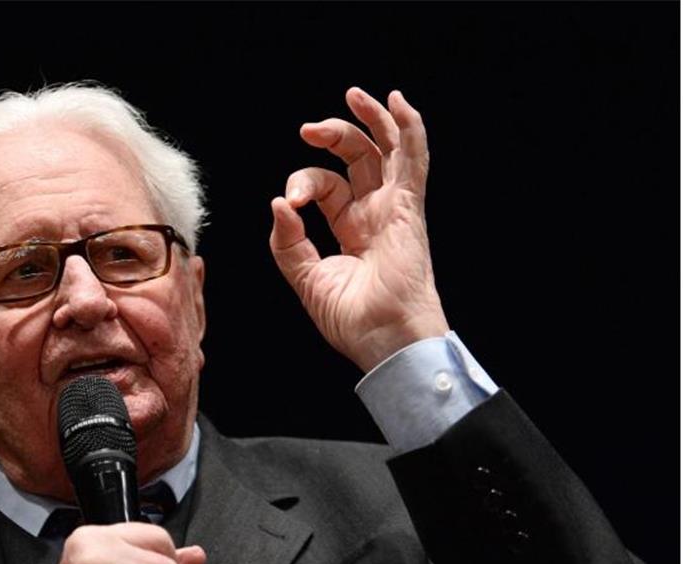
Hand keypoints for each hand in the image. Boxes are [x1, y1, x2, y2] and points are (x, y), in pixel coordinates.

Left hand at [269, 87, 449, 372]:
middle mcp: (375, 214)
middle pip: (356, 159)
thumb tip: (278, 205)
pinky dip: (409, 130)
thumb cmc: (353, 320)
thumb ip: (288, 244)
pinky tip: (398, 102)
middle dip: (333, 136)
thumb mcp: (306, 278)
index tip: (290, 204)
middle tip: (308, 130)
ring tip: (353, 96)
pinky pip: (413, 162)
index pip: (327, 187)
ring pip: (387, 151)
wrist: (383, 339)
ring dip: (371, 120)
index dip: (303, 183)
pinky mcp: (409, 209)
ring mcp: (395, 209)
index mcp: (352, 228)